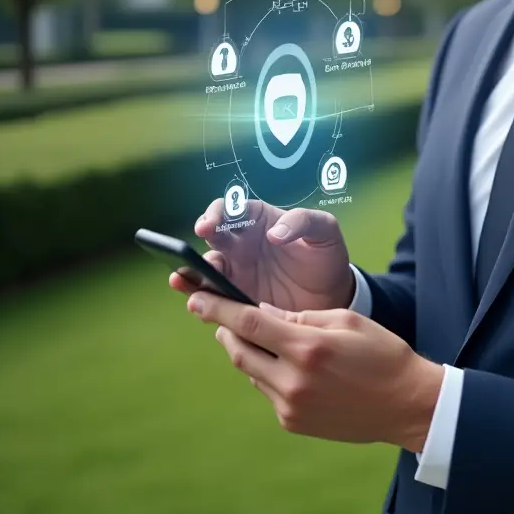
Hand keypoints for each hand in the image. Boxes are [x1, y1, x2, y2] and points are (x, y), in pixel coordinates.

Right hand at [168, 199, 354, 312]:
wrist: (332, 295)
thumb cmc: (326, 255)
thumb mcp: (325, 231)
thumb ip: (303, 222)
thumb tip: (273, 233)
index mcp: (259, 220)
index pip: (232, 209)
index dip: (217, 213)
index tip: (211, 224)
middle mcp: (242, 243)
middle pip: (213, 235)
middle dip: (201, 238)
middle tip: (197, 246)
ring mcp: (236, 271)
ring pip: (206, 267)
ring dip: (191, 271)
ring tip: (181, 278)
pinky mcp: (237, 298)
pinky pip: (213, 297)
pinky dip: (201, 299)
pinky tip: (196, 304)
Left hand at [186, 292, 443, 450]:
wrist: (406, 404)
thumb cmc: (381, 353)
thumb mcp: (346, 320)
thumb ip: (301, 317)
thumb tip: (265, 313)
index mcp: (307, 347)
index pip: (248, 323)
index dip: (217, 309)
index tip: (196, 298)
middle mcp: (293, 380)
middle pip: (239, 351)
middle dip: (226, 331)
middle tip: (222, 317)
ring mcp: (291, 406)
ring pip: (251, 373)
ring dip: (250, 352)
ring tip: (264, 338)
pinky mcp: (293, 422)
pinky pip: (268, 391)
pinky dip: (269, 373)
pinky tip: (289, 365)